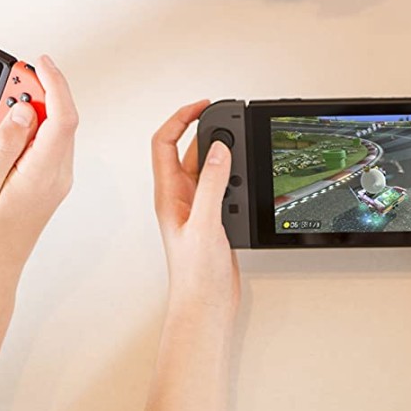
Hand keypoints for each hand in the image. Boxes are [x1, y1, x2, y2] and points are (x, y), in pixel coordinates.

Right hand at [0, 55, 77, 291]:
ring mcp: (55, 182)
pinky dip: (32, 129)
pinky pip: (46, 147)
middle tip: (15, 76)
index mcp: (45, 174)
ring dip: (36, 110)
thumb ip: (5, 144)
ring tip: (6, 99)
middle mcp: (58, 176)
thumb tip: (24, 111)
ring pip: (55, 133)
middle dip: (43, 91)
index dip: (55, 84)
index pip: (64, 117)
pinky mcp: (46, 186)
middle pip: (62, 120)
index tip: (40, 63)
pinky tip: (9, 128)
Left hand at [152, 102, 238, 315]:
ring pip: (208, 167)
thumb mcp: (204, 223)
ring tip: (239, 141)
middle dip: (206, 130)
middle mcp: (180, 197)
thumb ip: (211, 184)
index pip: (166, 142)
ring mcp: (197, 207)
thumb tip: (217, 149)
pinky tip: (245, 174)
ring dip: (222, 152)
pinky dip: (233, 174)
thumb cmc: (194, 275)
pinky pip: (221, 185)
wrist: (205, 305)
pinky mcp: (213, 218)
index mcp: (169, 194)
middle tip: (227, 117)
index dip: (181, 118)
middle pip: (188, 150)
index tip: (203, 105)